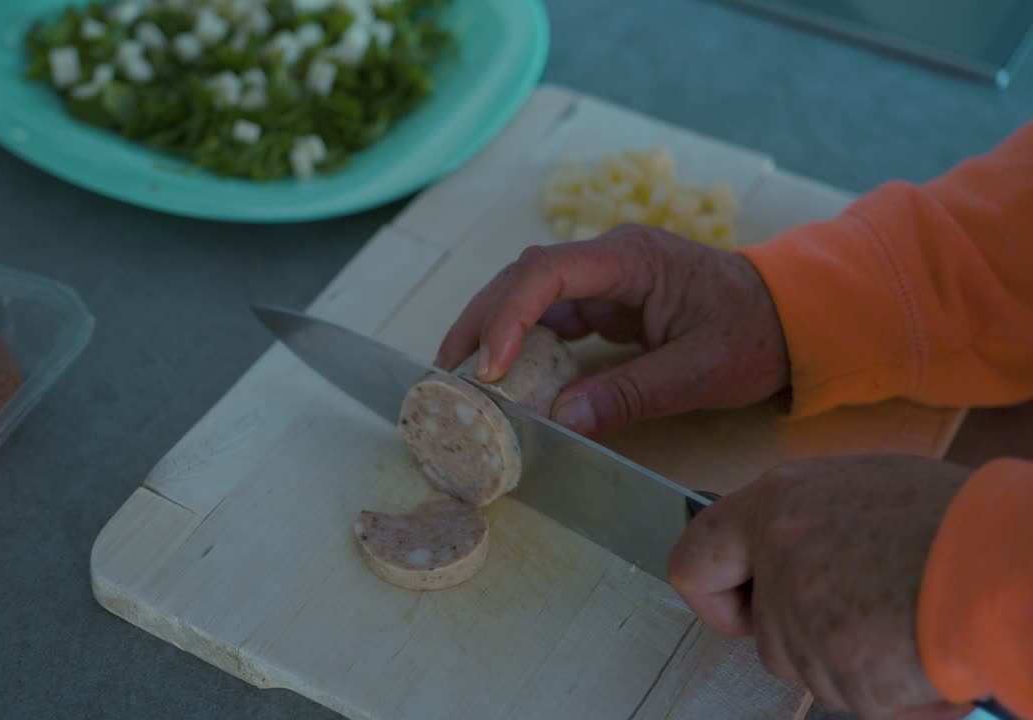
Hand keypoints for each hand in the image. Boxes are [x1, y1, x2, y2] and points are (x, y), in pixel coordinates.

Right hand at [434, 225, 788, 434]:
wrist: (793, 317)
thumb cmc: (758, 334)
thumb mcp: (703, 372)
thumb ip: (633, 394)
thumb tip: (562, 420)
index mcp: (633, 258)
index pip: (548, 274)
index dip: (509, 317)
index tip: (491, 370)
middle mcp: (609, 258)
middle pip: (523, 277)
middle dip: (480, 321)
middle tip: (447, 372)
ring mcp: (604, 279)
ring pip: (527, 294)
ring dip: (491, 330)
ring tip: (460, 376)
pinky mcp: (605, 302)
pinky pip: (549, 317)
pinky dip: (520, 344)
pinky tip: (503, 376)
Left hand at [668, 454, 972, 719]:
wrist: (1013, 563)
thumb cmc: (957, 519)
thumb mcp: (865, 491)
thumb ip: (810, 526)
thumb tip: (794, 558)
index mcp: (778, 503)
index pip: (694, 560)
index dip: (718, 596)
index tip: (745, 609)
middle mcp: (780, 556)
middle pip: (768, 637)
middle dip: (812, 642)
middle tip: (871, 615)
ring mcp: (808, 618)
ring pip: (814, 674)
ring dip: (857, 667)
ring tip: (913, 623)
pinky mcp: (847, 670)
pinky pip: (862, 702)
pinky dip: (897, 694)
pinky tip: (931, 655)